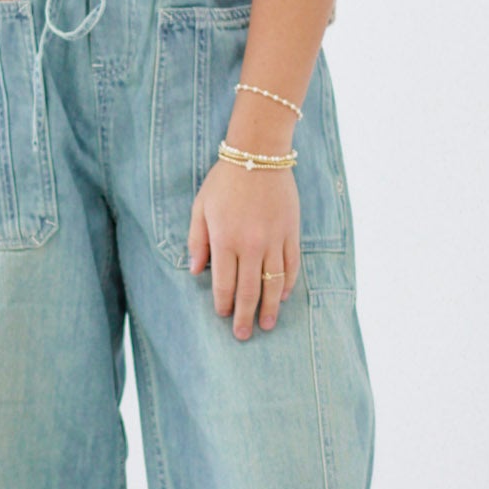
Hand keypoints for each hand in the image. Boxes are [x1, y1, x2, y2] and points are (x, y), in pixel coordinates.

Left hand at [187, 158, 299, 338]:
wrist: (259, 154)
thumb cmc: (224, 180)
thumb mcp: (200, 207)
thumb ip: (197, 240)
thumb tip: (196, 271)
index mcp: (225, 240)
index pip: (224, 283)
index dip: (224, 303)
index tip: (223, 315)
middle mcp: (250, 244)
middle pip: (250, 290)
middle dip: (245, 316)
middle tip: (244, 335)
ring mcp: (273, 239)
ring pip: (273, 282)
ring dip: (270, 307)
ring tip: (267, 325)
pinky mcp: (291, 232)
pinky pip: (292, 265)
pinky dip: (288, 283)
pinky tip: (283, 296)